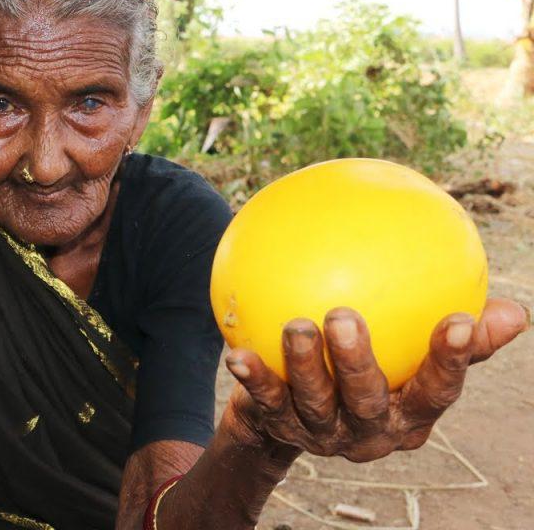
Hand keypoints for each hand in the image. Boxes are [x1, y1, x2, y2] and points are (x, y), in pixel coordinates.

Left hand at [221, 298, 529, 461]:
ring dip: (303, 364)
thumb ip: (457, 335)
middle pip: (367, 401)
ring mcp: (321, 433)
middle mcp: (368, 430)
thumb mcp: (412, 353)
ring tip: (296, 325)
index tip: (457, 319)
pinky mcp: (278, 426)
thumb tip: (516, 311)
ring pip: (314, 402)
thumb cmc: (369, 367)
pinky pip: (265, 401)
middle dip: (357, 363)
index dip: (450, 360)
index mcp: (409, 414)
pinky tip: (238, 353)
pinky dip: (253, 378)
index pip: (438, 392)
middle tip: (344, 316)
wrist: (292, 408)